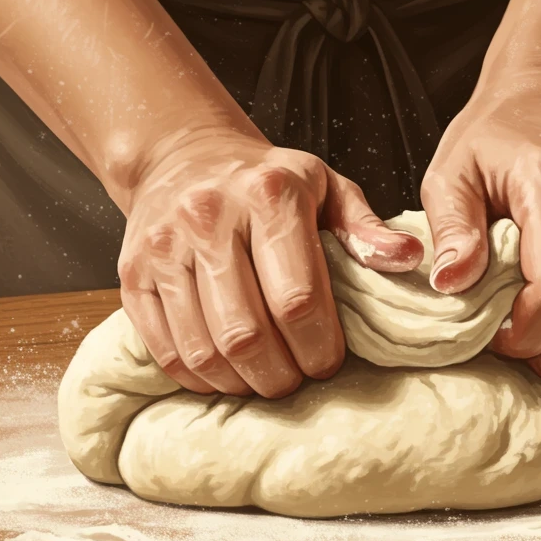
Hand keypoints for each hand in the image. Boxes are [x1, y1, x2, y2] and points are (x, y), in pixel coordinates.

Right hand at [118, 128, 423, 396]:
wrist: (183, 157)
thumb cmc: (268, 181)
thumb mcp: (327, 187)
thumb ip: (365, 229)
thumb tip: (408, 259)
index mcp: (268, 197)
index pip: (298, 299)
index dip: (318, 347)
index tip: (330, 363)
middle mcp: (209, 218)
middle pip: (247, 333)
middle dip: (281, 375)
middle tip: (298, 380)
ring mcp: (164, 248)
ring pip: (204, 349)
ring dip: (241, 383)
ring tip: (266, 381)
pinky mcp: (132, 274)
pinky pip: (165, 349)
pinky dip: (199, 378)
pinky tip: (226, 375)